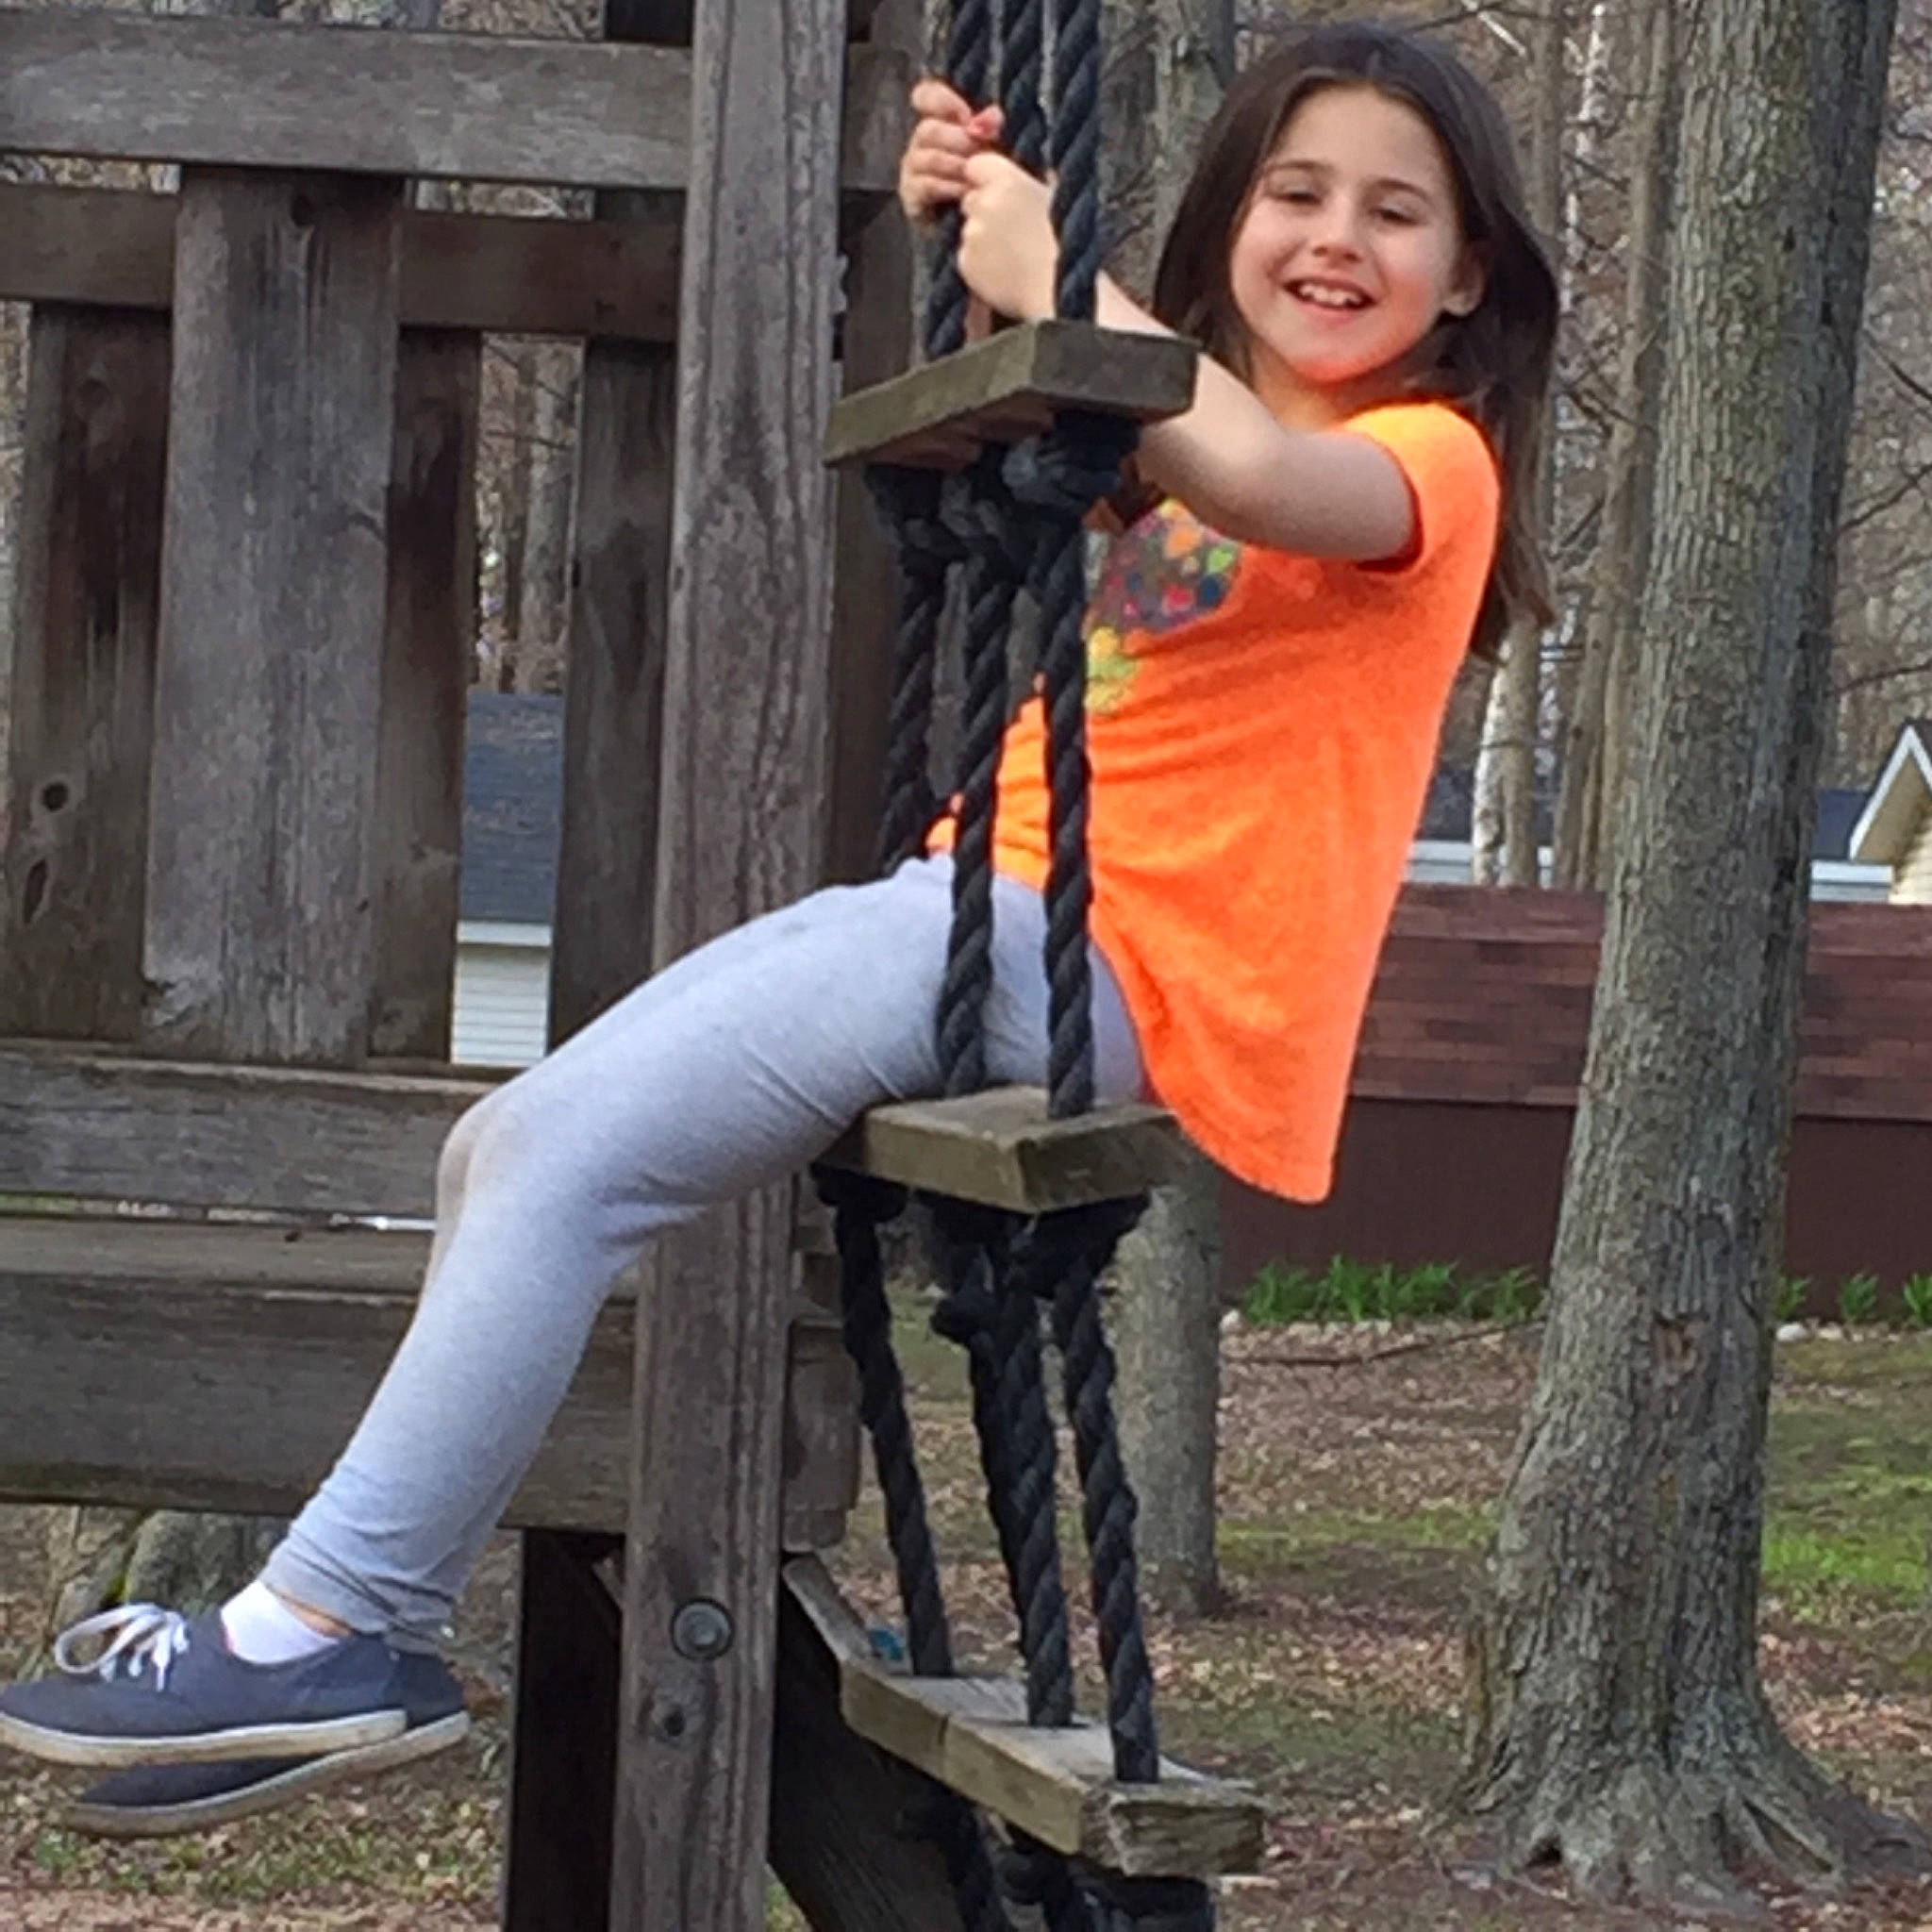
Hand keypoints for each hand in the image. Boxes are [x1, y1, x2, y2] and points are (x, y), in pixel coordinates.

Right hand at [899, 77, 1003, 227]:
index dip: (941, 99)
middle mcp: (922, 143)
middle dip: (958, 139)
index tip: (965, 114)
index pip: (926, 96)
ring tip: (975, 176)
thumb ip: (991, 128)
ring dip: (955, 165)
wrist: (981, 228)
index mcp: (941, 123)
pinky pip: (925, 185)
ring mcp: (913, 170)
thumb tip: (993, 115)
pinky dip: (948, 187)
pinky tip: (966, 193)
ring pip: (925, 156)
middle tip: (979, 150)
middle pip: (928, 129)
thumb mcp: (993, 151)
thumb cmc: (988, 184)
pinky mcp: (911, 196)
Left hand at [959, 151, 1057, 323]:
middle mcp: (984, 203)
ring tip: (1014, 255)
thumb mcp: (1056, 194)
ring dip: (983, 239)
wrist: (1060, 292)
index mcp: (1007, 180)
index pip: (977, 165)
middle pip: (971, 199)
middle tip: (1014, 231)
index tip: (1003, 195)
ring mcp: (971, 234)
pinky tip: (1005, 271)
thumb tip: (1020, 153)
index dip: (987, 180)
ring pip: (969, 229)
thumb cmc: (1066, 244)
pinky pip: (966, 257)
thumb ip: (1032, 172)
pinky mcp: (965, 263)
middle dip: (984, 212)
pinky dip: (980, 264)